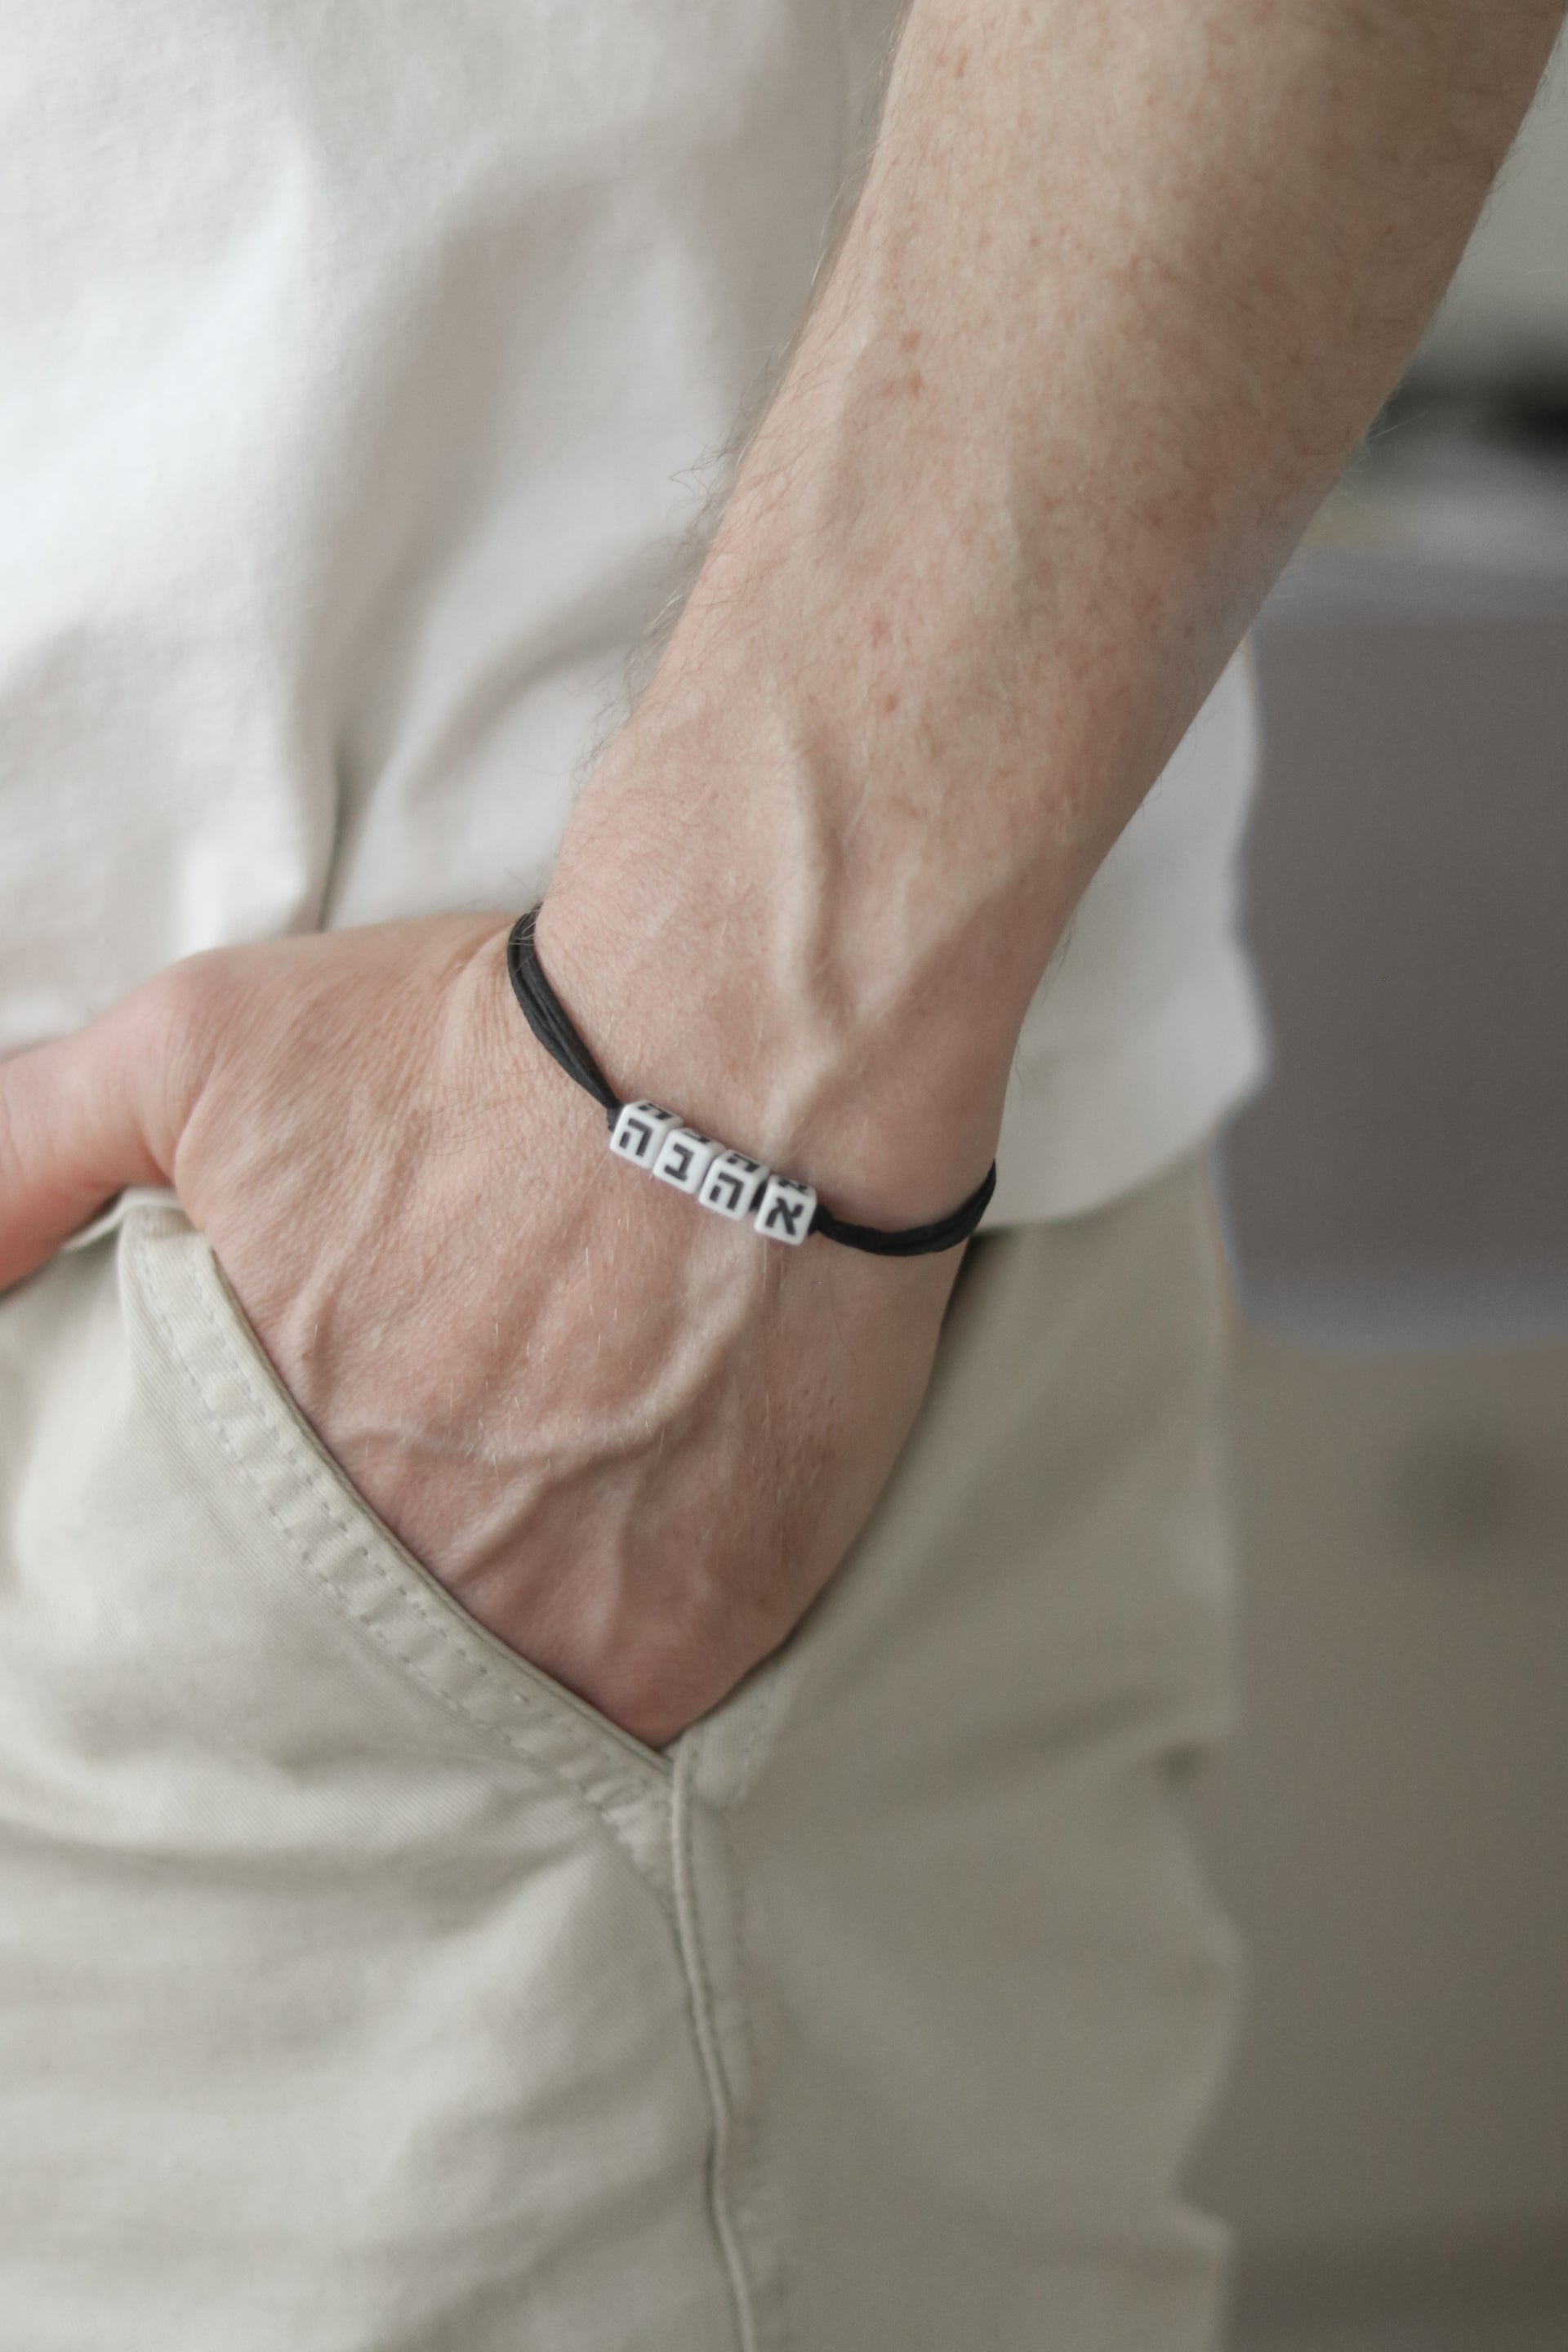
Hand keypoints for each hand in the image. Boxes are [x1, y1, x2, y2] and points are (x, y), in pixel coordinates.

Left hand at [0, 913, 965, 1743]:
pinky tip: (645, 1508)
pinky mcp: (695, 1639)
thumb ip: (25, 1155)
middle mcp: (398, 1587)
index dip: (254, 1547)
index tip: (312, 1487)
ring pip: (491, 1686)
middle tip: (445, 1481)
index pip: (203, 1600)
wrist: (748, 1056)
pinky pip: (632, 1694)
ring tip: (551, 1487)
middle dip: (379, 1581)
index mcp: (260, 1478)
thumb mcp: (198, 1052)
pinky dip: (629, 1622)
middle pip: (351, 1654)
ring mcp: (555, 1631)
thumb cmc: (476, 1049)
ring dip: (508, 1612)